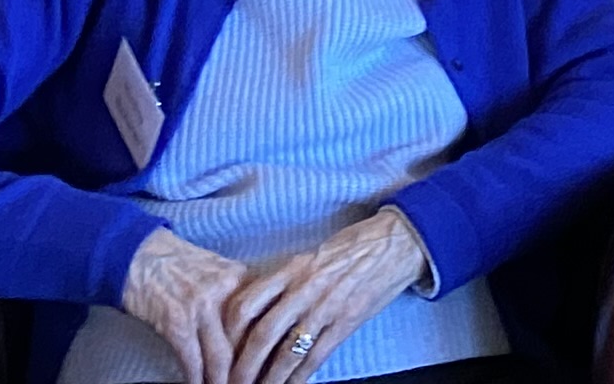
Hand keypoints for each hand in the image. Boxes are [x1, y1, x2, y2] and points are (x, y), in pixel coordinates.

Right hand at [122, 228, 251, 383]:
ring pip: (221, 357)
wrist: (140, 255)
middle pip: (246, 342)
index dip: (266, 348)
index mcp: (240, 277)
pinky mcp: (176, 321)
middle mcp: (225, 290)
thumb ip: (237, 295)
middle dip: (248, 371)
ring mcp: (201, 306)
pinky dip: (196, 378)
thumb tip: (254, 327)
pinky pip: (192, 359)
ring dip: (223, 380)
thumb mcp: (218, 271)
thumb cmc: (179, 265)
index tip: (268, 366)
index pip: (264, 318)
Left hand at [215, 208, 429, 383]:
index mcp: (292, 268)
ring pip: (287, 351)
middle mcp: (305, 288)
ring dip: (267, 378)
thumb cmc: (351, 248)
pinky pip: (316, 357)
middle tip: (229, 381)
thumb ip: (284, 281)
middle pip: (262, 334)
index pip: (247, 302)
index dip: (228, 332)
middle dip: (242, 365)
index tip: (218, 350)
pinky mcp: (346, 322)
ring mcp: (326, 307)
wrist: (395, 243)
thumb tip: (255, 311)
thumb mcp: (311, 256)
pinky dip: (298, 377)